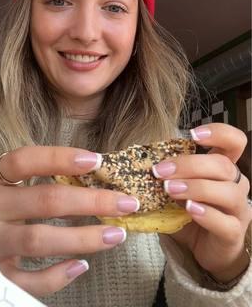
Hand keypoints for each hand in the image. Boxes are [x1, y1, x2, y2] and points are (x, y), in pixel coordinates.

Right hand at [0, 146, 138, 295]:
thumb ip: (28, 179)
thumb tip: (86, 172)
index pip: (24, 159)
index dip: (61, 157)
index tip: (97, 160)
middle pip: (45, 200)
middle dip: (92, 201)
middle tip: (127, 202)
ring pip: (41, 240)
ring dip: (85, 238)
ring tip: (118, 234)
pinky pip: (27, 281)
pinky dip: (57, 276)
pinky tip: (81, 266)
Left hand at [152, 123, 251, 281]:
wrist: (199, 248)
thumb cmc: (187, 212)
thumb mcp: (176, 188)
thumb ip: (168, 174)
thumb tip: (142, 160)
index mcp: (223, 168)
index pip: (234, 141)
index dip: (219, 133)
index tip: (193, 135)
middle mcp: (236, 184)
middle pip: (224, 165)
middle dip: (190, 165)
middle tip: (161, 171)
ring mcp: (238, 210)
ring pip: (228, 192)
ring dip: (196, 187)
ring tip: (169, 190)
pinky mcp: (234, 233)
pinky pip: (226, 222)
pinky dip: (207, 214)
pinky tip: (189, 209)